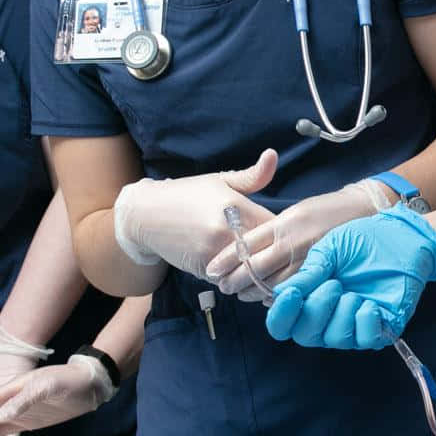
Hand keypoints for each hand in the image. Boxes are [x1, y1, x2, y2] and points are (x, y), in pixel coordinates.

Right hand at [112, 150, 279, 278]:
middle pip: (268, 254)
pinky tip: (242, 271)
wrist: (145, 214)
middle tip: (284, 256)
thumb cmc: (187, 194)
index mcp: (236, 206)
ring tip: (265, 266)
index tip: (290, 234)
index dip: (286, 233)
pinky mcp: (203, 269)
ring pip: (251, 271)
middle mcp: (226, 231)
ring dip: (259, 271)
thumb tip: (273, 155)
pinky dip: (239, 279)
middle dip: (278, 257)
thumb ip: (252, 176)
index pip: (276, 227)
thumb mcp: (220, 181)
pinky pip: (232, 280)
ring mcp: (214, 253)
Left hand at [204, 181, 384, 299]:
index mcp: (283, 223)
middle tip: (223, 286)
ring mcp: (308, 258)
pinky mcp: (322, 271)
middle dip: (235, 280)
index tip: (212, 269)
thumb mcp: (295, 212)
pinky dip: (277, 296)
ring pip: (272, 283)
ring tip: (240, 293)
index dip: (226, 259)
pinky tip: (267, 298)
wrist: (363, 212)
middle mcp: (293, 241)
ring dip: (252, 291)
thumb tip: (244, 245)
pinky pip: (294, 290)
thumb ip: (271, 229)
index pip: (246, 244)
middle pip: (254, 267)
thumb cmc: (325, 211)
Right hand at [263, 208, 435, 349]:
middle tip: (334, 284)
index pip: (282, 325)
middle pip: (304, 335)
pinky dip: (365, 321)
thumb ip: (307, 274)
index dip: (281, 315)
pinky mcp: (380, 329)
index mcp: (308, 299)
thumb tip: (279, 293)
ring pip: (334, 339)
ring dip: (342, 313)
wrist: (400, 237)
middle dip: (316, 309)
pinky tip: (371, 303)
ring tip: (355, 292)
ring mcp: (353, 326)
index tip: (291, 293)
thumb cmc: (363, 241)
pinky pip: (365, 340)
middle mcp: (327, 319)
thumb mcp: (329, 251)